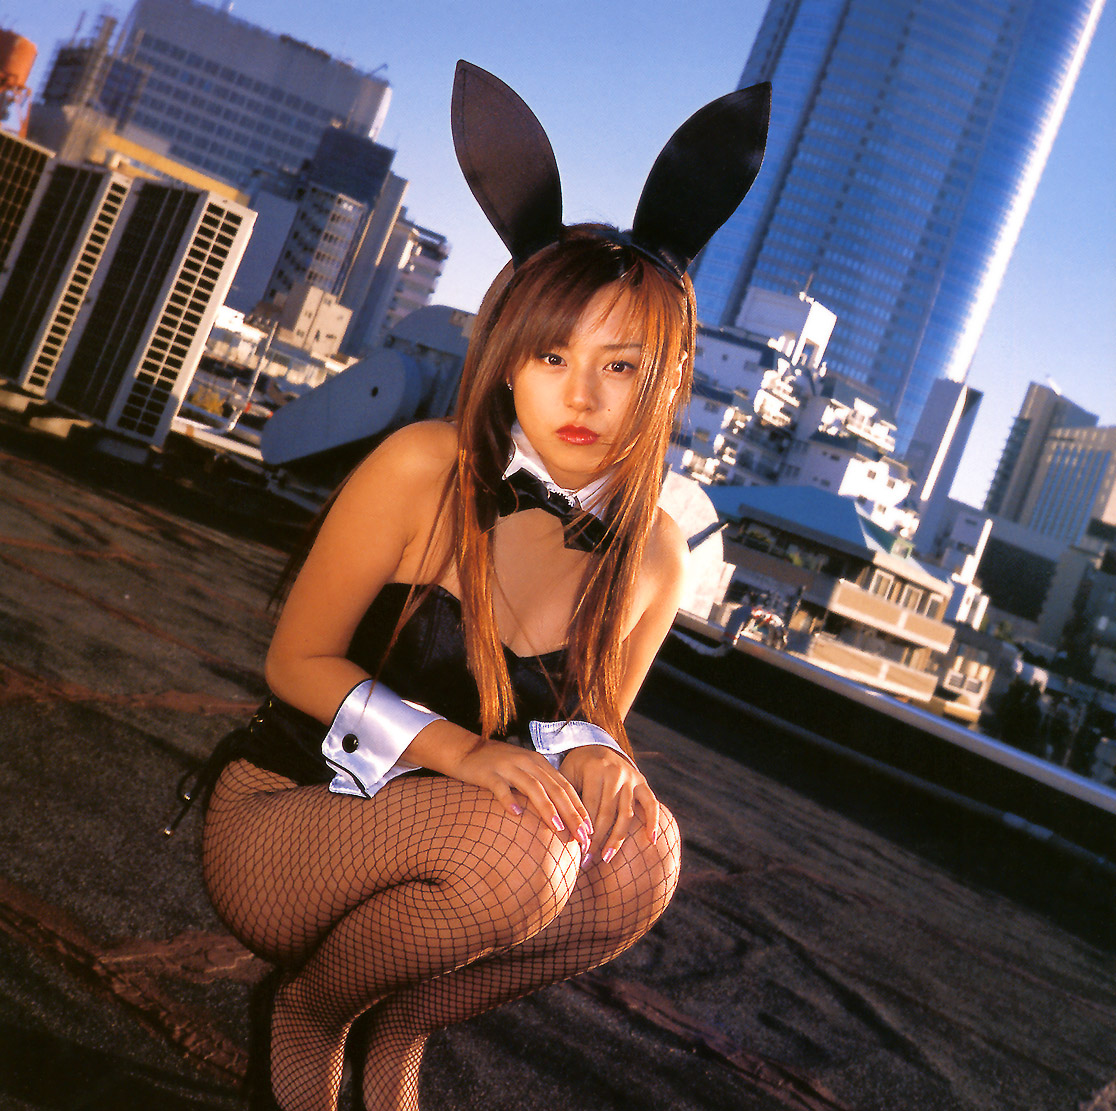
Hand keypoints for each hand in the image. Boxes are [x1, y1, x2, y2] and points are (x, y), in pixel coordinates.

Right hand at [449, 740, 593, 851]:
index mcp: (539, 763)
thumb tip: (562, 815)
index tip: (590, 830)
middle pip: (555, 788)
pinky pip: (501, 787)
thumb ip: (540, 787)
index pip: (566, 786)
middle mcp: (528, 763)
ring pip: (533, 787)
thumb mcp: (523, 772)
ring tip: (558, 828)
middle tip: (582, 836)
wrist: (465, 750)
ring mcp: (508, 766)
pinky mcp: (489, 773)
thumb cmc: (497, 766)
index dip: (580, 808)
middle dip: (571, 813)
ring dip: (547, 808)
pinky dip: (509, 799)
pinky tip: (516, 814)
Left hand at [559, 745, 659, 867]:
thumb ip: (564, 797)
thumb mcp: (566, 775)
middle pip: (607, 813)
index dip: (583, 829)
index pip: (589, 806)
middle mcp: (615, 772)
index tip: (576, 850)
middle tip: (587, 861)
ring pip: (626, 813)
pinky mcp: (642, 782)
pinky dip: (653, 821)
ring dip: (617, 839)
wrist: (595, 746)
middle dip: (597, 839)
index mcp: (594, 769)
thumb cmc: (575, 768)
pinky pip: (651, 803)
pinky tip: (651, 840)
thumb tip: (556, 828)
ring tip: (606, 858)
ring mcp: (631, 777)